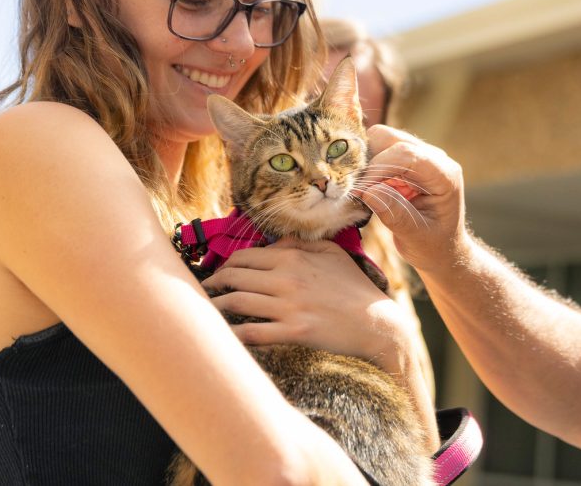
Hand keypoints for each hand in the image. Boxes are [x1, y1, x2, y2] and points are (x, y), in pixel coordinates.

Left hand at [201, 236, 411, 368]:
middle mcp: (287, 279)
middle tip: (203, 291)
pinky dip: (232, 334)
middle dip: (212, 283)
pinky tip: (222, 336)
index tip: (217, 273)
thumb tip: (273, 244)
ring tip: (204, 312)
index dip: (224, 264)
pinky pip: (252, 332)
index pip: (244, 256)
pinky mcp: (294, 332)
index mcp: (293, 258)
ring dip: (215, 306)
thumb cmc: (354, 287)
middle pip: (234, 277)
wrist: (376, 322)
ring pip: (237, 302)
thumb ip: (300, 244)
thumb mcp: (332, 253)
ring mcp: (289, 306)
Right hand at [359, 125, 469, 273]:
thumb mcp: (416, 237)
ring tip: (361, 189)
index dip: (379, 168)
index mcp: (445, 175)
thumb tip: (369, 191)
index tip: (360, 191)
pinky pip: (378, 150)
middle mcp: (434, 158)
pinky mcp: (405, 159)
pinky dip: (366, 164)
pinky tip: (365, 188)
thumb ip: (396, 215)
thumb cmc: (433, 245)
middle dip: (368, 160)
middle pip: (391, 139)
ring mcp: (419, 155)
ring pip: (381, 139)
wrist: (441, 248)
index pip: (407, 155)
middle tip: (356, 188)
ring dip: (365, 161)